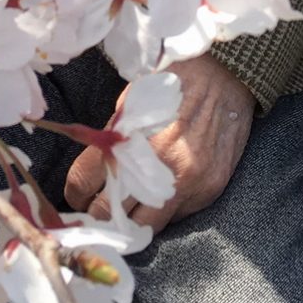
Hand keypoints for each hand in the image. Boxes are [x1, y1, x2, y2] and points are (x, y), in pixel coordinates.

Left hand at [64, 56, 253, 234]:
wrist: (228, 73)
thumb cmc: (173, 81)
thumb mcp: (132, 101)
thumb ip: (111, 139)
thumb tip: (91, 174)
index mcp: (128, 137)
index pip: (83, 183)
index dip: (74, 194)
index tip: (77, 196)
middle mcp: (156, 165)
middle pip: (107, 213)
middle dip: (97, 213)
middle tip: (96, 209)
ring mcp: (185, 183)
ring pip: (143, 229)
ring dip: (130, 224)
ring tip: (126, 213)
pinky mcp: (208, 191)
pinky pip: (176, 219)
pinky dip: (163, 212)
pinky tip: (161, 196)